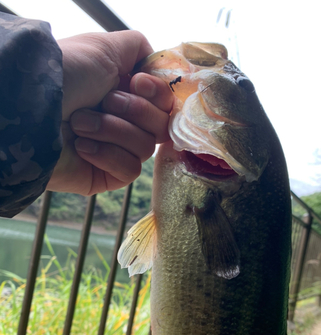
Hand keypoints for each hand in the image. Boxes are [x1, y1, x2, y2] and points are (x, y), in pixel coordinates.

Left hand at [47, 31, 172, 194]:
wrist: (32, 109)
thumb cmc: (66, 74)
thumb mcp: (105, 48)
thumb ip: (138, 49)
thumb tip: (153, 64)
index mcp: (126, 93)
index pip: (165, 104)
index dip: (158, 94)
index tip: (137, 83)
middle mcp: (124, 122)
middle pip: (161, 126)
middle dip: (133, 111)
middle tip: (102, 102)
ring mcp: (116, 151)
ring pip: (146, 148)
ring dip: (112, 130)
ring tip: (79, 124)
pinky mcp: (107, 176)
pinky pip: (130, 170)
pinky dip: (107, 155)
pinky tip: (82, 147)